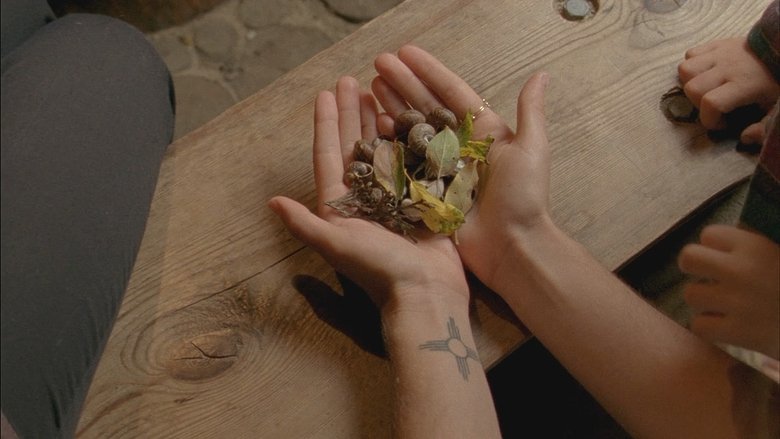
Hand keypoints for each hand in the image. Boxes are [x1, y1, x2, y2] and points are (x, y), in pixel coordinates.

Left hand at [269, 76, 468, 312]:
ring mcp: (394, 197)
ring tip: (379, 92)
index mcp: (341, 205)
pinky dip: (409, 139)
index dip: (325, 124)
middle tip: (352, 80)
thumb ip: (306, 223)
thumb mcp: (337, 244)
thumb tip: (271, 201)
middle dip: (351, 114)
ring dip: (378, 121)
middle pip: (355, 145)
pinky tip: (408, 118)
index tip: (324, 93)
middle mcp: (365, 198)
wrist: (426, 293)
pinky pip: (412, 161)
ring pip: (383, 149)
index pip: (329, 155)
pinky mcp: (420, 199)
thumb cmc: (379, 269)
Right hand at [371, 45, 551, 289]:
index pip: (451, 92)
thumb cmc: (523, 199)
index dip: (428, 71)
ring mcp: (441, 167)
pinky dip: (389, 143)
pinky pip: (404, 161)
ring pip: (412, 129)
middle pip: (426, 106)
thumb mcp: (530, 150)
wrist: (511, 247)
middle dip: (402, 84)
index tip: (404, 52)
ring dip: (391, 107)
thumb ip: (530, 113)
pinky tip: (373, 125)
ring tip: (369, 87)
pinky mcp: (427, 189)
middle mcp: (459, 146)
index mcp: (483, 132)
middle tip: (377, 63)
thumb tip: (540, 75)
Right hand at [678, 37, 779, 140]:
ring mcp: (721, 53)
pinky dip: (693, 65)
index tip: (722, 124)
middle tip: (713, 107)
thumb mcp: (777, 108)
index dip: (709, 120)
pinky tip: (707, 73)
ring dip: (690, 82)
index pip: (711, 103)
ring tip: (706, 89)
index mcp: (744, 84)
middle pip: (692, 88)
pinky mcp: (719, 43)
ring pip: (686, 69)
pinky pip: (692, 53)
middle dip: (697, 104)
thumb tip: (744, 138)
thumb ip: (764, 127)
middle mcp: (728, 67)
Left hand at [678, 224, 779, 359]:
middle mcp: (741, 270)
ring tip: (725, 306)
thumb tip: (735, 234)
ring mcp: (737, 302)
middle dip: (696, 268)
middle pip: (688, 258)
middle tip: (712, 279)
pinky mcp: (738, 332)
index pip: (709, 235)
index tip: (728, 258)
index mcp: (756, 246)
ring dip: (705, 301)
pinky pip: (699, 326)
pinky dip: (711, 328)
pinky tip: (728, 327)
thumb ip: (759, 243)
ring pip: (691, 295)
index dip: (716, 247)